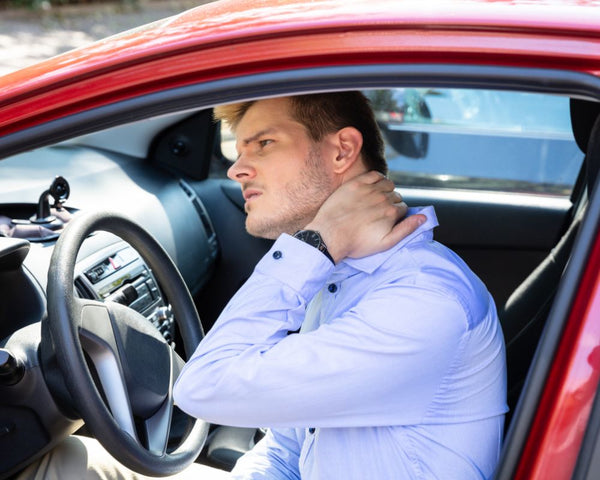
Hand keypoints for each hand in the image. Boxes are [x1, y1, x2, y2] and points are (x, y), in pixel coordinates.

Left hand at [305, 171, 425, 262]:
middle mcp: (382, 198)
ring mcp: (369, 189)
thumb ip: (406, 230)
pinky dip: (378, 179)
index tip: (387, 221)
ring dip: (386, 190)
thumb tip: (423, 217)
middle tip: (378, 213)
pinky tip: (373, 187)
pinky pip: (375, 174)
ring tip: (376, 200)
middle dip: (391, 203)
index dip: (396, 215)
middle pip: (396, 196)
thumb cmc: (355, 243)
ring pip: (388, 184)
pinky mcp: (356, 183)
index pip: (403, 208)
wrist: (329, 235)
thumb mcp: (385, 243)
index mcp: (391, 212)